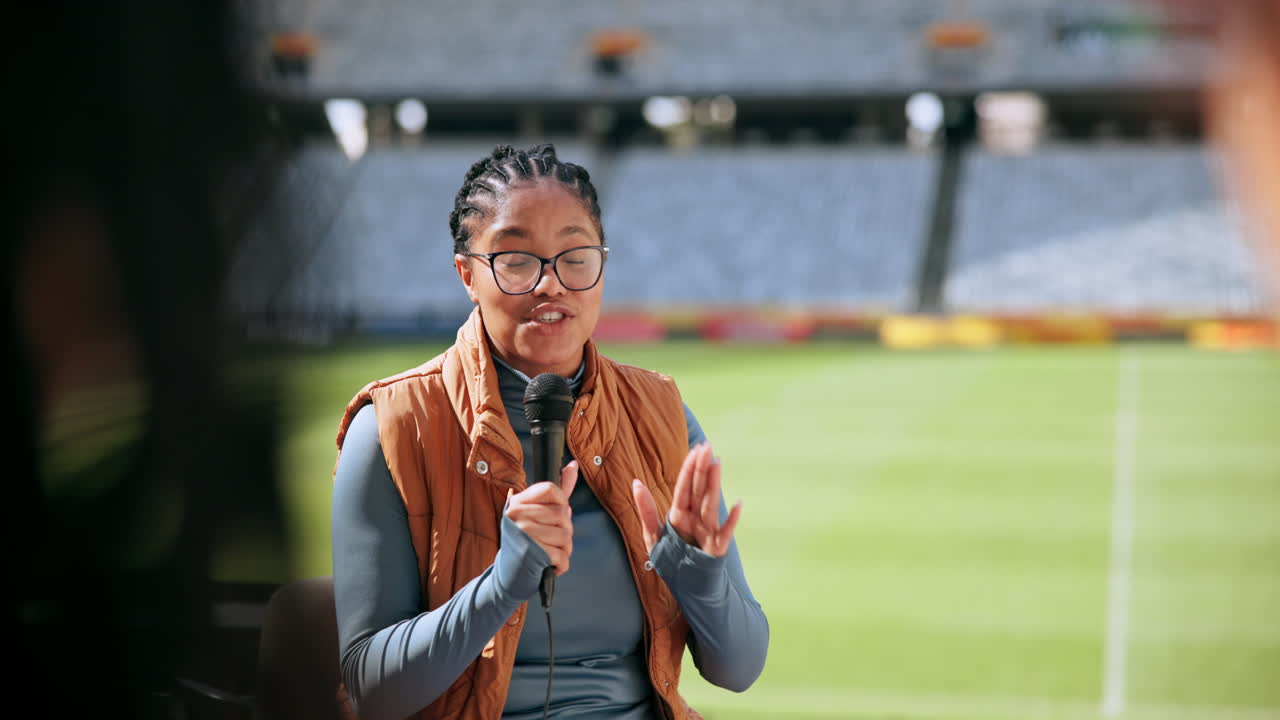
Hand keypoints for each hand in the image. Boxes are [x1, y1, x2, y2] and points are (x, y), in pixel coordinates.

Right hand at [505, 460, 577, 574]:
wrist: (509, 573)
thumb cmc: (526, 541)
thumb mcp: (538, 512)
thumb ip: (559, 490)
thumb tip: (574, 466)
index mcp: (518, 502)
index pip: (550, 489)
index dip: (561, 502)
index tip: (556, 514)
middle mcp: (517, 515)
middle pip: (562, 514)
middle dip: (565, 530)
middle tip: (551, 539)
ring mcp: (523, 533)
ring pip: (565, 535)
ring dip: (564, 549)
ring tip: (550, 552)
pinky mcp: (531, 553)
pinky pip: (562, 556)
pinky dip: (560, 564)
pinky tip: (549, 563)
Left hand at [631, 443, 741, 557]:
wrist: (688, 587)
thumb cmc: (672, 559)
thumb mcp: (652, 535)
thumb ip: (645, 510)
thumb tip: (635, 482)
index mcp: (679, 515)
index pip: (684, 488)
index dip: (688, 469)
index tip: (695, 449)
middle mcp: (695, 520)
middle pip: (698, 491)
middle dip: (701, 469)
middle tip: (707, 446)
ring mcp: (707, 532)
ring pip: (710, 505)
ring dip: (713, 485)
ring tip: (717, 463)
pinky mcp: (717, 548)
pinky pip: (725, 532)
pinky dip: (731, 520)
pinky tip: (737, 504)